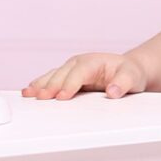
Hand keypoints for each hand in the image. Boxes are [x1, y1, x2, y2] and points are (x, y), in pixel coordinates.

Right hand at [21, 52, 148, 100]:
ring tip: (28, 94)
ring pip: (53, 76)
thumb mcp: (133, 77)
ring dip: (41, 85)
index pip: (79, 72)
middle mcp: (79, 63)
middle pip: (62, 74)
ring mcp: (71, 69)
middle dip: (51, 86)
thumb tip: (112, 91)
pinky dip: (40, 85)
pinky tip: (29, 91)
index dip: (70, 84)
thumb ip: (123, 83)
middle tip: (41, 98)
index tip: (62, 96)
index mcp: (93, 61)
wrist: (128, 70)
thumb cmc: (130, 73)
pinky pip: (51, 80)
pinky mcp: (67, 77)